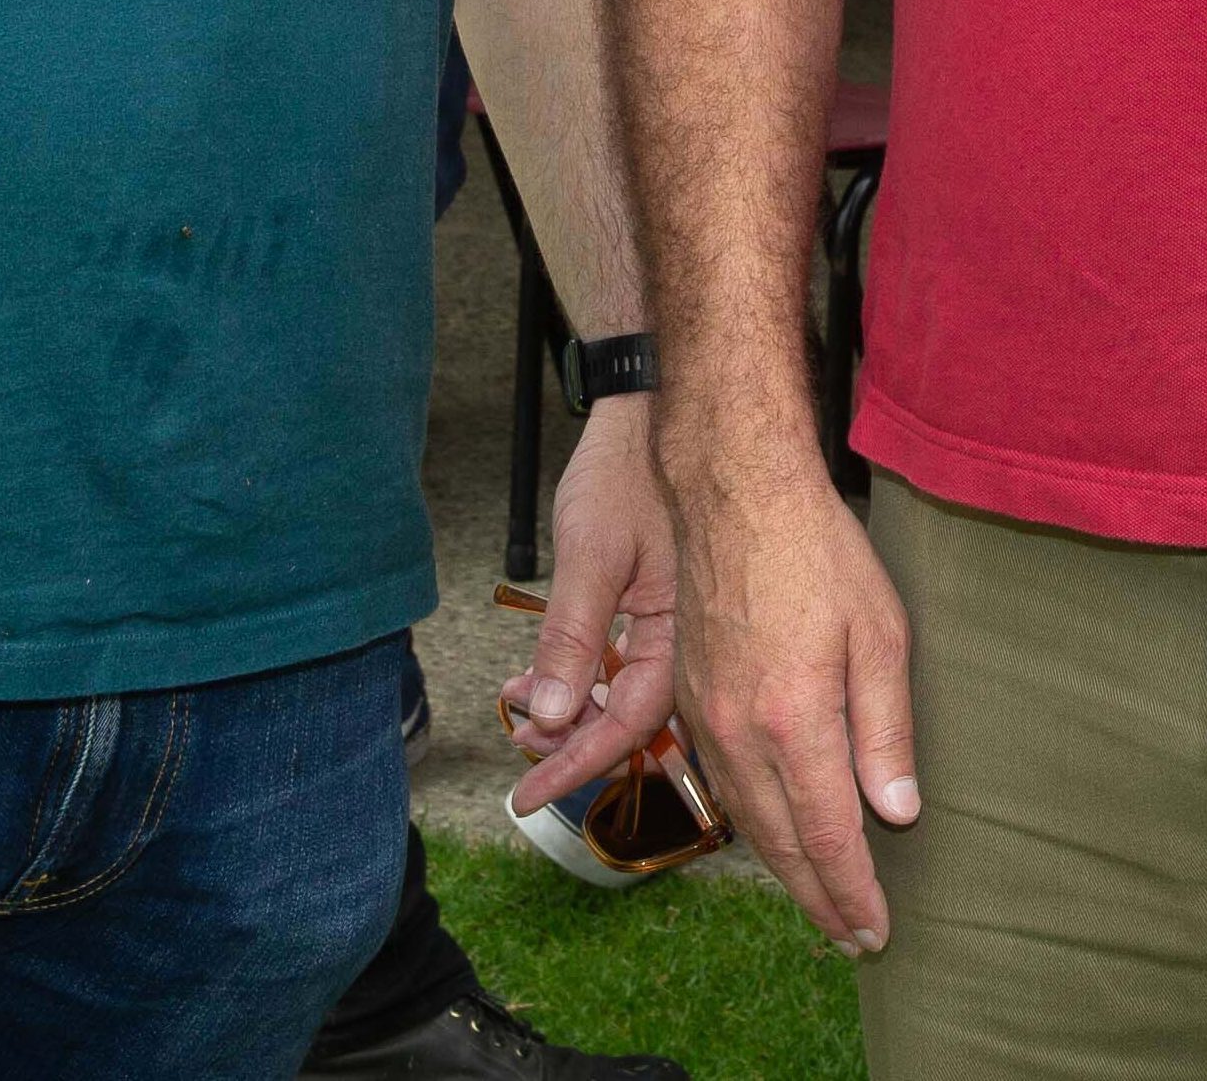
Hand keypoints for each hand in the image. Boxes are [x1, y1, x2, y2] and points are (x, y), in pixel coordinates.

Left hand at [500, 396, 679, 811]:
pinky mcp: (657, 608)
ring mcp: (673, 625)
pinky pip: (622, 663)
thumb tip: (550, 718)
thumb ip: (572, 638)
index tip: (528, 796)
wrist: (650, 410)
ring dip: (570, 710)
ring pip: (623, 695)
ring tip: (519, 705)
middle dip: (571, 743)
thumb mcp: (590, 554)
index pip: (629, 725)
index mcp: (683, 633)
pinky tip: (539, 675)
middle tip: (519, 752)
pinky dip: (579, 676)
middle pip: (631, 720)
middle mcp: (687, 639)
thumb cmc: (628, 470)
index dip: (575, 765)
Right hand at [660, 448, 917, 955]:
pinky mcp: (690, 697)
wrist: (735, 495)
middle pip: (781, 842)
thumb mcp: (881, 634)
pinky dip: (753, 822)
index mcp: (793, 720)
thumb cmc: (818, 552)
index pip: (828, 834)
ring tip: (820, 902)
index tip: (875, 930)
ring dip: (784, 869)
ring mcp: (706, 716)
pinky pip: (722, 783)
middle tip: (851, 937)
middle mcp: (740, 731)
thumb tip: (896, 811)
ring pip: (746, 819)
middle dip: (819, 898)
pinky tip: (775, 832)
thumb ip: (886, 729)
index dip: (852, 890)